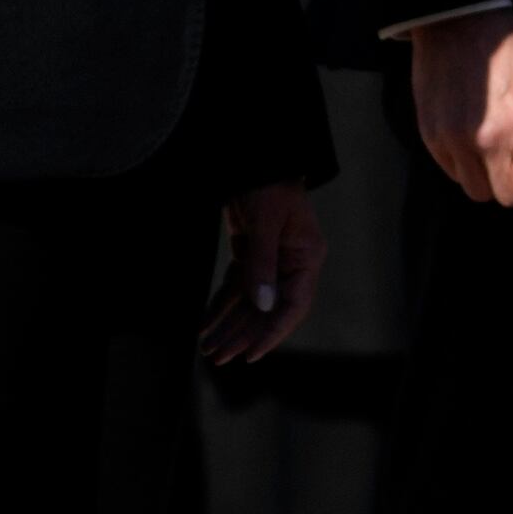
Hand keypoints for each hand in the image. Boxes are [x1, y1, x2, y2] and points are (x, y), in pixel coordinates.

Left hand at [199, 182, 321, 361]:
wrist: (254, 156)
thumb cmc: (266, 183)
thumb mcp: (264, 223)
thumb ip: (261, 265)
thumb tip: (263, 307)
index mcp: (306, 256)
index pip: (294, 305)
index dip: (274, 332)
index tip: (251, 355)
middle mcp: (292, 263)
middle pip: (268, 309)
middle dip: (242, 334)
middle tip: (217, 357)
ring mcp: (272, 260)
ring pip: (250, 302)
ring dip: (228, 325)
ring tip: (207, 349)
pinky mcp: (251, 254)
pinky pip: (236, 287)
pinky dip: (221, 305)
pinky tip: (205, 324)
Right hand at [407, 10, 512, 205]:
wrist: (456, 23)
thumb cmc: (510, 50)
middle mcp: (489, 139)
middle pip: (509, 197)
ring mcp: (455, 142)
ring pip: (478, 192)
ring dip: (490, 180)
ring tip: (494, 153)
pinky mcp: (431, 139)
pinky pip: (453, 175)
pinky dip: (466, 167)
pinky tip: (472, 141)